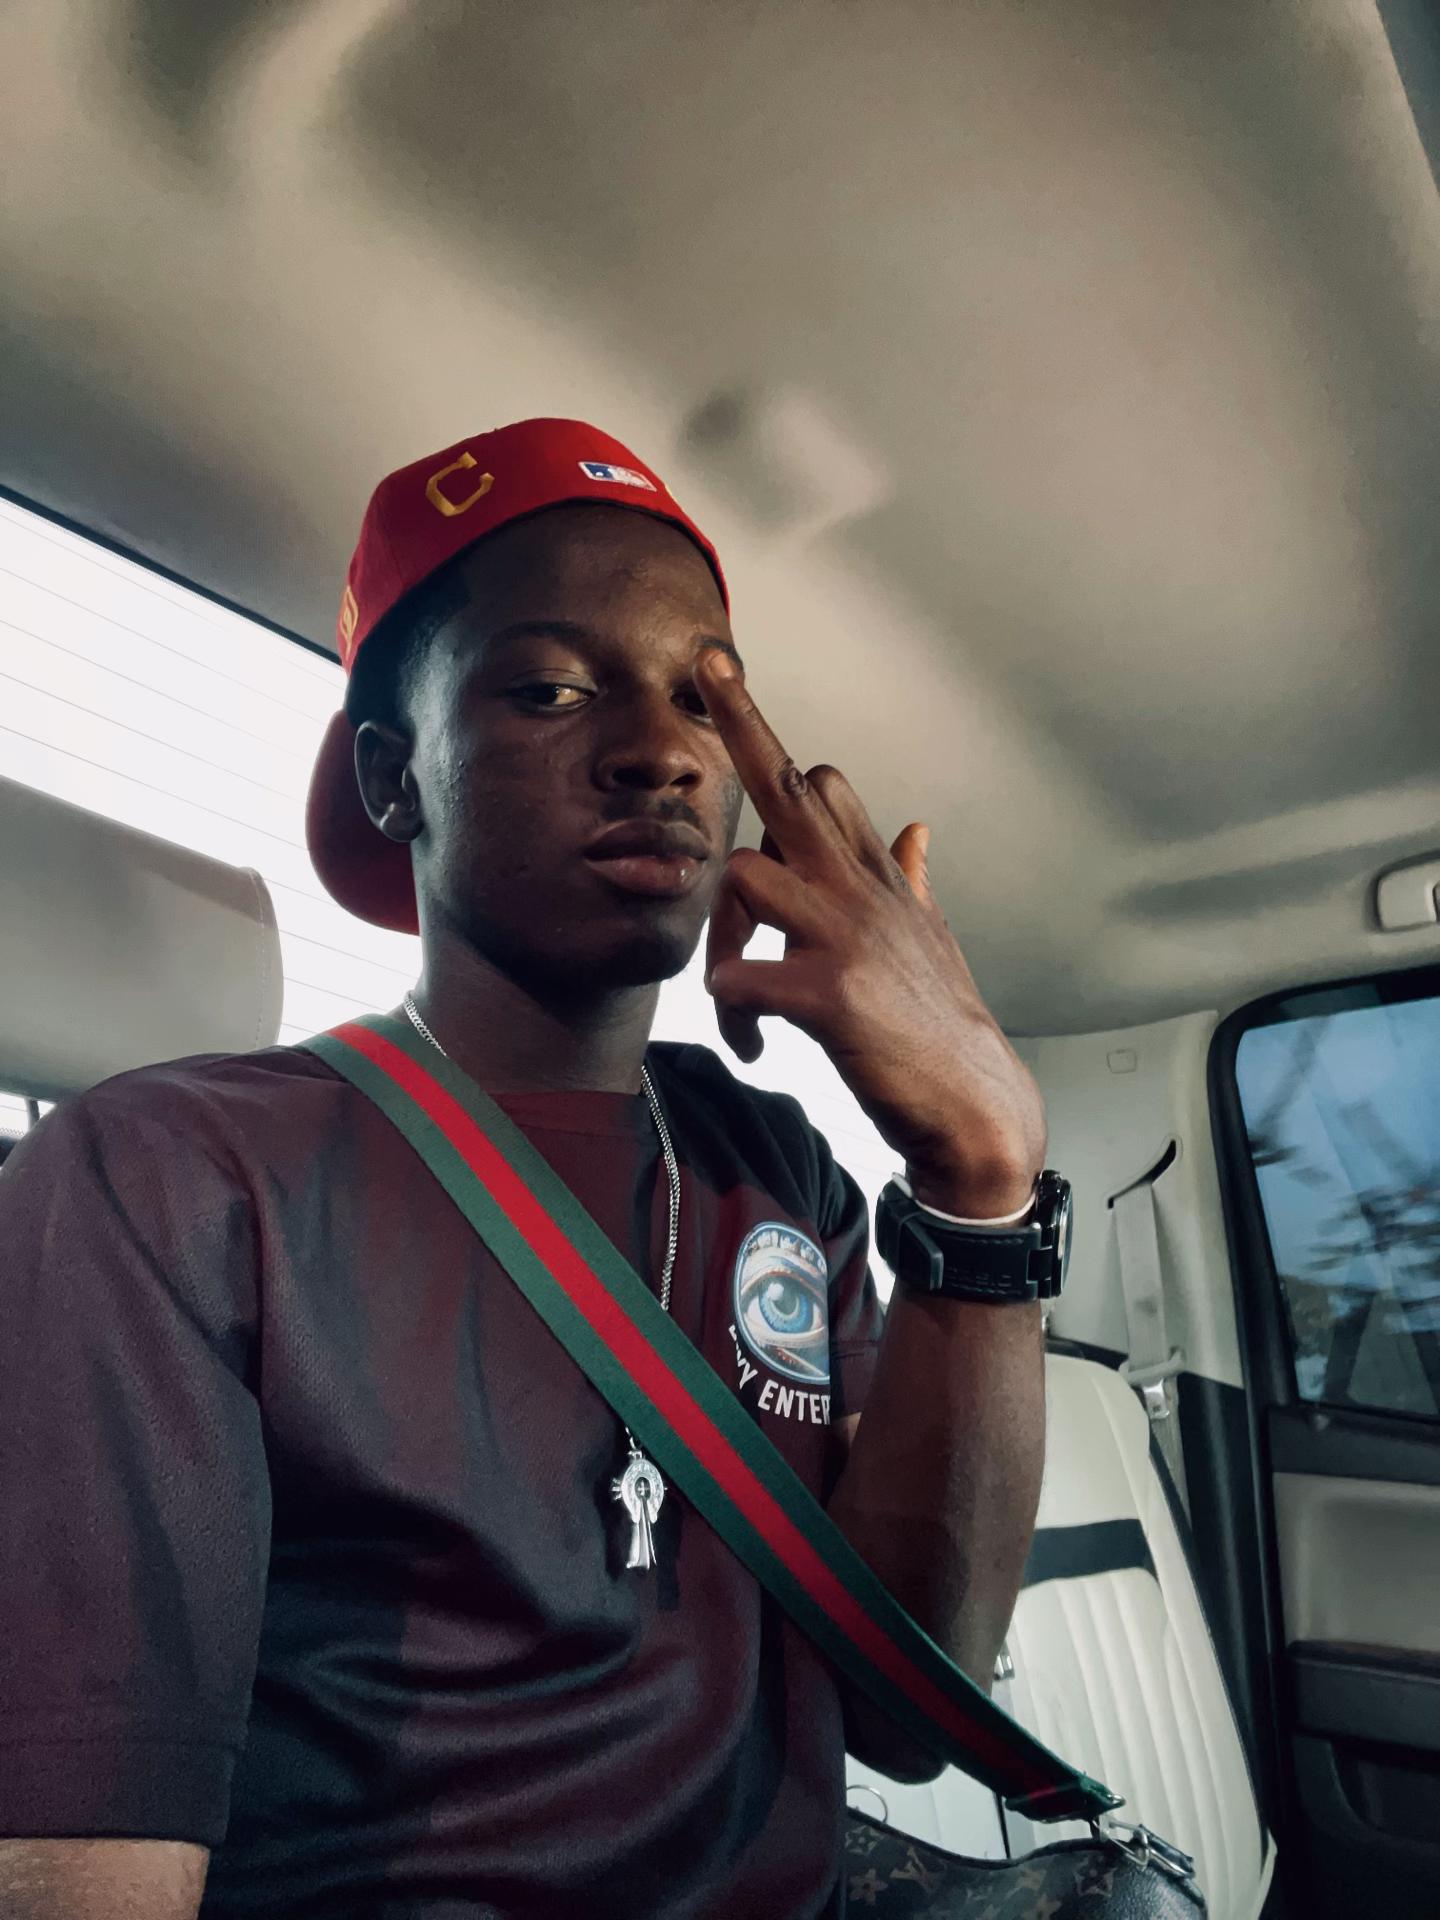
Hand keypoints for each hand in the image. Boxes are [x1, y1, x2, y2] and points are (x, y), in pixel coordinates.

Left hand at [695, 649, 1045, 1216]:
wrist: (977, 1105)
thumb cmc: (941, 1025)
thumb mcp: (931, 937)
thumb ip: (911, 879)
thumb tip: (914, 829)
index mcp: (876, 878)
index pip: (825, 785)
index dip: (774, 740)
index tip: (732, 681)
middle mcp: (861, 891)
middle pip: (790, 787)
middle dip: (745, 721)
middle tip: (709, 665)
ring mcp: (847, 935)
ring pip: (743, 878)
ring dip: (720, 939)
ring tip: (740, 998)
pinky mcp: (832, 994)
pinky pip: (739, 980)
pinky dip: (728, 1009)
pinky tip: (752, 1040)